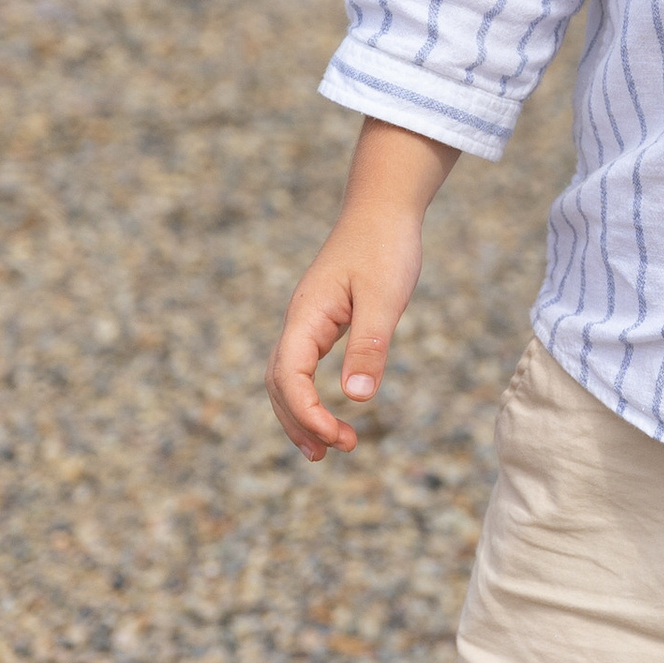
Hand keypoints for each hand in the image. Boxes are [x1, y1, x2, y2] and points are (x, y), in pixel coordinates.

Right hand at [268, 200, 425, 458]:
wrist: (382, 209)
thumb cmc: (385, 248)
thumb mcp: (384, 299)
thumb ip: (369, 346)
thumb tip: (357, 400)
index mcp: (307, 316)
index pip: (289, 376)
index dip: (306, 413)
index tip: (337, 438)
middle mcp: (299, 321)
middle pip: (278, 383)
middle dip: (299, 422)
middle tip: (331, 453)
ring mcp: (307, 321)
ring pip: (286, 377)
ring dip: (300, 415)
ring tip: (327, 448)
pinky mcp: (322, 321)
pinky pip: (303, 366)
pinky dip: (309, 395)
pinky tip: (329, 412)